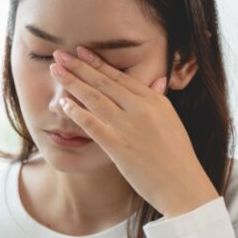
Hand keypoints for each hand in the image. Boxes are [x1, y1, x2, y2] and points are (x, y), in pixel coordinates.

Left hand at [49, 47, 218, 217]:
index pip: (120, 76)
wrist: (182, 185)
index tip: (81, 51)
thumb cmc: (177, 156)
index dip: (97, 62)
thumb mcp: (172, 121)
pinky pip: (92, 124)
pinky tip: (62, 103)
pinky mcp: (118, 146)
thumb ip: (160, 100)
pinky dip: (76, 111)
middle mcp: (141, 109)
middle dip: (78, 66)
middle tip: (59, 55)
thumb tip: (159, 80)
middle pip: (103, 82)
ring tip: (55, 71)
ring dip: (72, 83)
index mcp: (155, 100)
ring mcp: (128, 127)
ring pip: (94, 98)